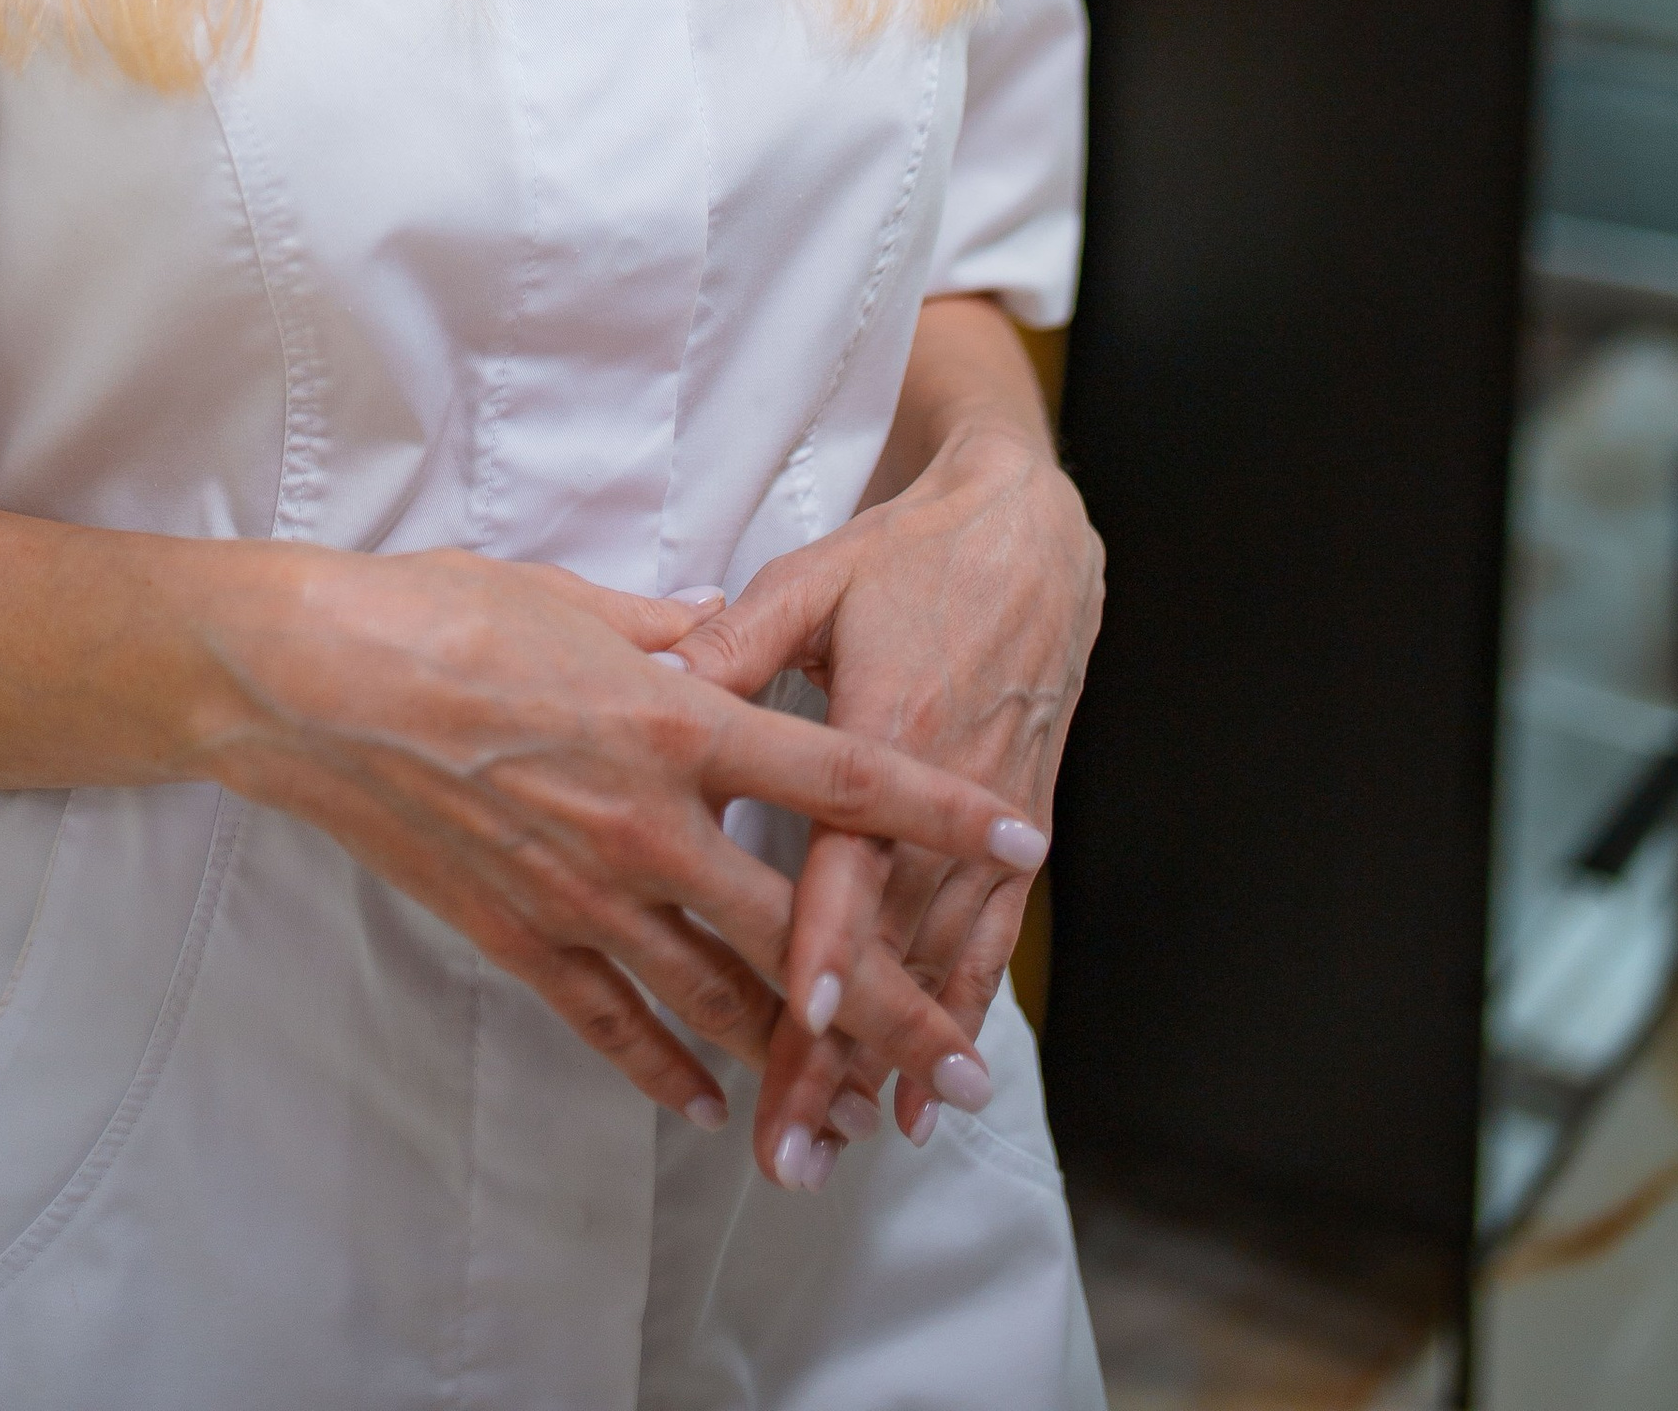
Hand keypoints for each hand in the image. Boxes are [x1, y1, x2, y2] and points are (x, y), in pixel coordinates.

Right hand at [198, 546, 1052, 1131]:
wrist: (312, 684)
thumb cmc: (441, 613)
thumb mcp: (577, 599)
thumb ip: (674, 629)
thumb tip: (730, 634)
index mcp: (674, 720)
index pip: (838, 771)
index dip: (936, 807)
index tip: (1019, 836)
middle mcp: (648, 821)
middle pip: (800, 925)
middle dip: (893, 999)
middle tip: (964, 1059)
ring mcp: (583, 891)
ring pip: (717, 993)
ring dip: (795, 1052)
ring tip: (865, 1101)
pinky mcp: (519, 935)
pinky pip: (612, 1019)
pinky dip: (666, 1066)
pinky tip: (712, 1100)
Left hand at [670, 428, 1101, 1185]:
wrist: (1029, 536)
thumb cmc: (905, 555)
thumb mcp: (810, 580)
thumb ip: (729, 645)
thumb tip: (648, 687)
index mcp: (889, 722)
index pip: (851, 853)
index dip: (825, 937)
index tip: (795, 1018)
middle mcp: (946, 791)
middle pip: (888, 940)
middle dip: (841, 1048)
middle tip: (792, 1141)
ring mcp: (988, 820)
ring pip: (937, 960)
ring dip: (895, 1059)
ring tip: (845, 1141)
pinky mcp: (1013, 831)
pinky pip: (987, 942)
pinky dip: (958, 1018)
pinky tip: (926, 1091)